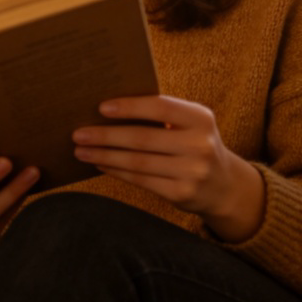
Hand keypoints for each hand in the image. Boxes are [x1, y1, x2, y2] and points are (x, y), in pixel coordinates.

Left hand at [72, 95, 264, 241]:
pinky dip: (115, 170)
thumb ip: (160, 113)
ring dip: (104, 155)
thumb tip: (107, 108)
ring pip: (137, 162)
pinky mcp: (182, 194)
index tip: (101, 108)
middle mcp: (200, 145)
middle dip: (106, 136)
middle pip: (143, 138)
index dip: (130, 107)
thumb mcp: (189, 123)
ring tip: (80, 150)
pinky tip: (99, 163)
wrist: (224, 185)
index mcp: (200, 118)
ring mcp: (192, 172)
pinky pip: (140, 180)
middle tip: (78, 133)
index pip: (160, 107)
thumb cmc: (193, 142)